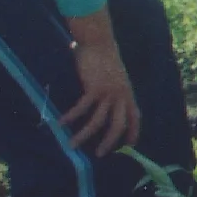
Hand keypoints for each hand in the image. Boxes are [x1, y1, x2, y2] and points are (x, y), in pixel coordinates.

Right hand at [58, 18, 141, 153]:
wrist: (99, 42)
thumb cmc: (105, 59)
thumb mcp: (116, 77)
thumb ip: (115, 92)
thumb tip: (107, 105)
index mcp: (128, 93)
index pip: (135, 117)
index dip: (133, 132)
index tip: (129, 146)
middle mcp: (121, 95)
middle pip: (118, 125)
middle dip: (109, 142)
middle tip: (99, 154)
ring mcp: (108, 93)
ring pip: (97, 121)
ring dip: (84, 135)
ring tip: (72, 145)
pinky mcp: (95, 88)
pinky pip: (82, 108)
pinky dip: (71, 117)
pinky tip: (61, 123)